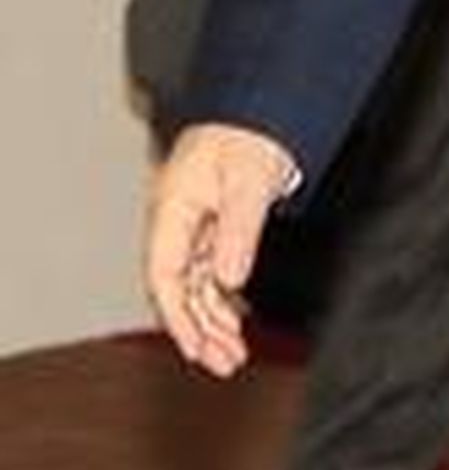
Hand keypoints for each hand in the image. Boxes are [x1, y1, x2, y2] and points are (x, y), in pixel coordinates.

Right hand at [145, 124, 296, 377]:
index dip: (176, 317)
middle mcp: (178, 219)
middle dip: (199, 330)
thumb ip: (239, 232)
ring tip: (234, 354)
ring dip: (213, 320)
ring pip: (196, 283)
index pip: (164, 274)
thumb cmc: (251, 133)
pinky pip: (211, 270)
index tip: (195, 349)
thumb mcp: (250, 182)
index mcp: (174, 207)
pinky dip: (223, 298)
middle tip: (225, 364)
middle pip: (179, 287)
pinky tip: (235, 321)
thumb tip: (229, 281)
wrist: (263, 105)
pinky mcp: (214, 223)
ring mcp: (194, 222)